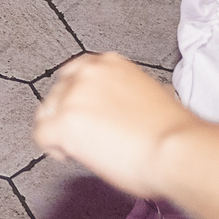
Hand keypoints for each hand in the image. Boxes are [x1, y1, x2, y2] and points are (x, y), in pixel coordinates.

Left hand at [30, 53, 198, 200]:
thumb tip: (122, 109)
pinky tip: (68, 155)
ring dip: (58, 129)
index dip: (79, 97)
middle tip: (84, 134)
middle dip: (68, 113)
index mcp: (111, 64)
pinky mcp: (64, 122)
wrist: (176, 149)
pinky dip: (52, 148)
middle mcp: (89, 74)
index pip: (77, 72)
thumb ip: (126, 95)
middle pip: (59, 91)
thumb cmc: (172, 132)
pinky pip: (41, 135)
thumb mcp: (150, 95)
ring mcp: (73, 96)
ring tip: (77, 147)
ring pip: (46, 111)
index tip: (85, 111)